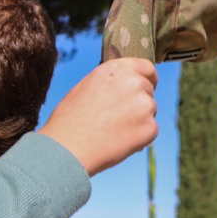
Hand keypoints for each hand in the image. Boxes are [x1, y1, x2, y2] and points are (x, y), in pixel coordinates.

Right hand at [39, 57, 158, 175]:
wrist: (66, 149)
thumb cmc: (68, 121)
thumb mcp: (84, 88)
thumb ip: (109, 83)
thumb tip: (122, 87)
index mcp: (116, 70)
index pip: (146, 68)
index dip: (147, 78)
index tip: (148, 86)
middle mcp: (134, 83)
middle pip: (148, 91)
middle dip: (137, 103)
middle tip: (115, 118)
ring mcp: (145, 105)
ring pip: (149, 112)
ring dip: (137, 120)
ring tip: (111, 132)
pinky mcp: (150, 128)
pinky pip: (150, 131)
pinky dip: (138, 138)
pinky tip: (116, 142)